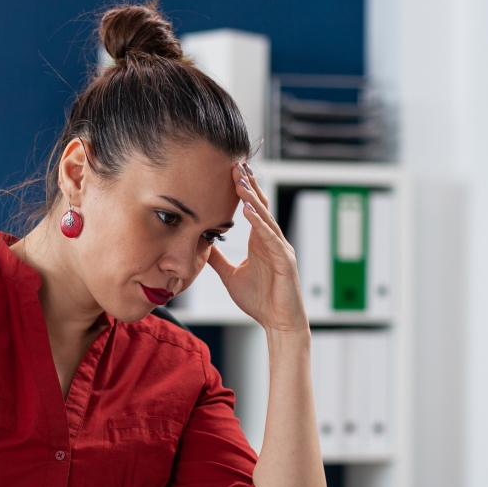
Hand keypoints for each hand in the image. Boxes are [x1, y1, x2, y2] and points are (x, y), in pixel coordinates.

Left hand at [208, 163, 308, 333]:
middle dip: (248, 185)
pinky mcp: (285, 261)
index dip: (243, 190)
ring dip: (253, 198)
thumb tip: (202, 246)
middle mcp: (272, 241)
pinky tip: (250, 210)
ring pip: (266, 217)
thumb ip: (218, 259)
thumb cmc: (260, 301)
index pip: (252, 209)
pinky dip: (261, 224)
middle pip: (260, 206)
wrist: (278, 322)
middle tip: (236, 163)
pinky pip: (271, 238)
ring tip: (241, 180)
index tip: (230, 171)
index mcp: (260, 242)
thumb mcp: (230, 276)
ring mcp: (281, 249)